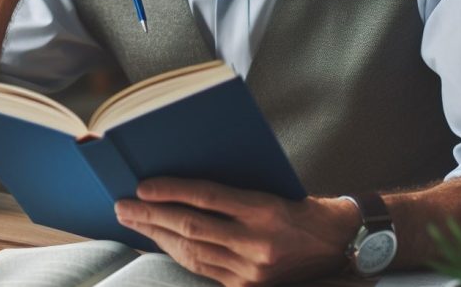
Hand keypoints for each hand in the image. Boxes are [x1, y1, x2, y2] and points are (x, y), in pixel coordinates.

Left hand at [115, 178, 361, 285]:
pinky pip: (203, 269)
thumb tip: (182, 184)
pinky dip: (178, 253)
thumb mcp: (271, 188)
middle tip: (123, 205)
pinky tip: (159, 241)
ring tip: (133, 221)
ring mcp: (252, 269)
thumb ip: (232, 189)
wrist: (338, 244)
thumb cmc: (300, 206)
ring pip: (192, 251)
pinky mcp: (247, 286)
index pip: (208, 197)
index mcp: (266, 209)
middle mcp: (257, 242)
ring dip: (157, 236)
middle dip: (151, 216)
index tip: (142, 187)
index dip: (171, 191)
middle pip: (192, 227)